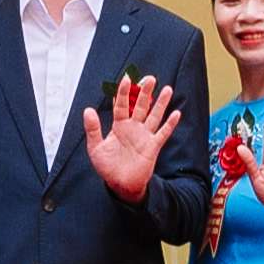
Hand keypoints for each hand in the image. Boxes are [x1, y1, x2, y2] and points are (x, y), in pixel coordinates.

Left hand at [82, 73, 174, 202]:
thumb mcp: (95, 148)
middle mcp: (133, 128)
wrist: (120, 185)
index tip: (126, 79)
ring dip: (160, 103)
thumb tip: (87, 110)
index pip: (122, 105)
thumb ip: (93, 129)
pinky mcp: (153, 147)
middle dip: (145, 92)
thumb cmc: (108, 167)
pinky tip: (176, 114)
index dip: (124, 92)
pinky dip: (170, 124)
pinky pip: (163, 133)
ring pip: (154, 116)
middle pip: (140, 106)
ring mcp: (144, 136)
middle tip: (150, 78)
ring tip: (167, 89)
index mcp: (119, 126)